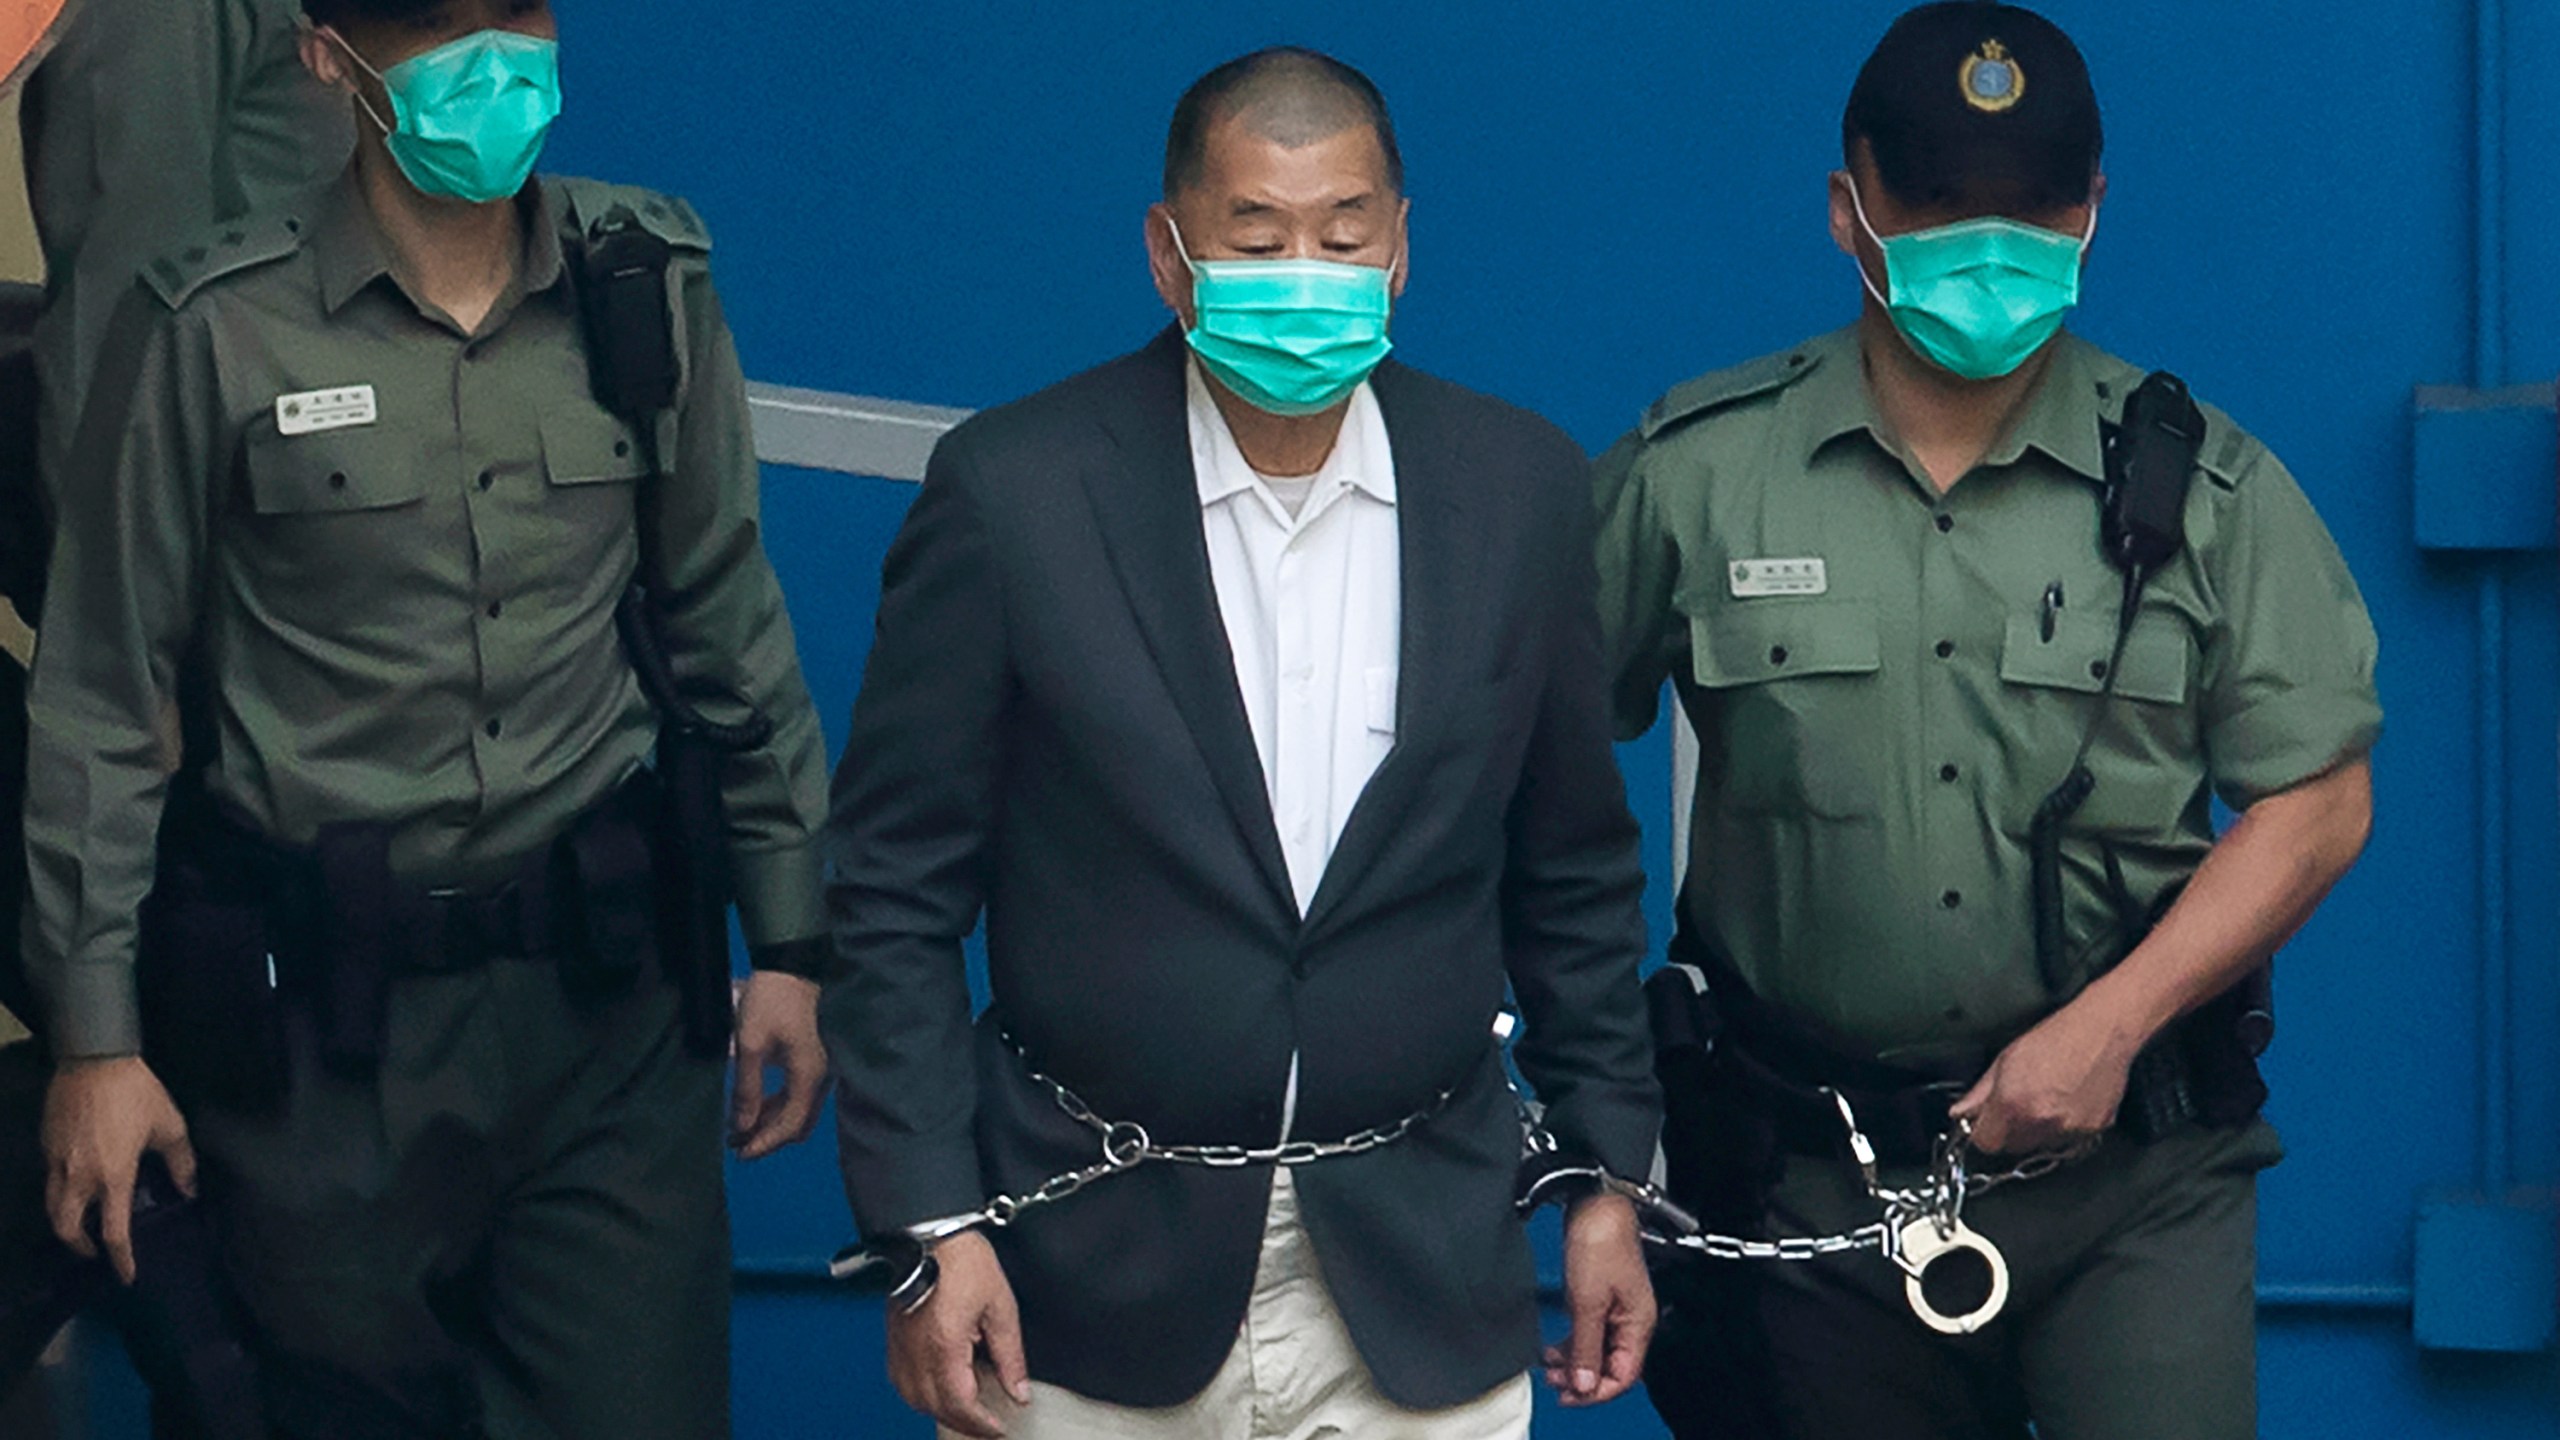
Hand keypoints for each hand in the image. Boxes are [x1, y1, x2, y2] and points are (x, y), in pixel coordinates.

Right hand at [44, 1056, 196, 1283]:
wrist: (94, 1059)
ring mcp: (57, 1161)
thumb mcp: (170, 1126)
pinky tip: (77, 1186)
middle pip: (67, 1228)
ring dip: (66, 1223)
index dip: (121, 1258)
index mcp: (113, 1175)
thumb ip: (181, 1163)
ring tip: (83, 1223)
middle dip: (80, 1247)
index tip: (127, 1275)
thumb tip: (189, 1190)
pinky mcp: (46, 1146)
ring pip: (52, 1207)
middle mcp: (79, 1175)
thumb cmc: (137, 1092)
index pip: (114, 1230)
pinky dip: (61, 1194)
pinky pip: (50, 1180)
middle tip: (96, 1250)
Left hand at [729, 972, 827, 1159]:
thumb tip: (742, 1126)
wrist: (790, 968)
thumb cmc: (769, 1002)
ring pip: (799, 1111)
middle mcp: (819, 1078)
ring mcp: (818, 1070)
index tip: (739, 1153)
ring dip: (772, 1123)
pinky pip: (797, 1096)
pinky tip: (755, 1104)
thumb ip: (747, 1088)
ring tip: (740, 1125)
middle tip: (737, 1143)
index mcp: (808, 1075)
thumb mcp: (750, 1044)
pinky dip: (777, 1106)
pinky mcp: (811, 1062)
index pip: (789, 1125)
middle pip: (798, 1124)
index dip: (764, 1143)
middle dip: (769, 1138)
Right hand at [886, 1231, 1028, 1438]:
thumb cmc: (963, 1260)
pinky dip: (919, 1395)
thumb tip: (1018, 1391)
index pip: (960, 1404)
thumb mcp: (1001, 1307)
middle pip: (936, 1408)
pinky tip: (937, 1390)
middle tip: (987, 1427)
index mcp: (944, 1345)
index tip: (998, 1429)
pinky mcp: (893, 1337)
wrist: (931, 1233)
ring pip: (913, 1399)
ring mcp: (900, 1345)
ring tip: (965, 1412)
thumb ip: (1010, 1356)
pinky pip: (900, 1381)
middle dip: (963, 1423)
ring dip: (940, 1412)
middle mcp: (916, 1352)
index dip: (981, 1424)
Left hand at [1543, 1193, 1654, 1406]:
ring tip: (1550, 1369)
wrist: (1594, 1202)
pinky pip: (1589, 1332)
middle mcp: (1631, 1318)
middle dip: (1582, 1379)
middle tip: (1554, 1383)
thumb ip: (1586, 1345)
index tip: (1568, 1395)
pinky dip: (1573, 1344)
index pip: (1623, 1375)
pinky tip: (1555, 1349)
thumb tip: (1584, 1383)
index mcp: (1639, 1323)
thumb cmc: (1601, 1240)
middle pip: (1610, 1365)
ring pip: (1597, 1350)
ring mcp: (1615, 1307)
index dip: (1595, 1391)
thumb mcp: (1588, 1301)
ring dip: (1575, 1363)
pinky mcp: (1600, 1296)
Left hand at [1950, 997, 2144, 1154]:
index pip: (1986, 1143)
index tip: (1987, 1123)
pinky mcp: (2095, 1130)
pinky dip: (2066, 1128)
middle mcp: (2041, 1121)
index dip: (1984, 1133)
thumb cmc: (2056, 1037)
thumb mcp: (2006, 1059)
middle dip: (2010, 1131)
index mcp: (2013, 1104)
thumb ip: (1980, 1092)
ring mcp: (2071, 1129)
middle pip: (2014, 1147)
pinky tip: (2068, 1101)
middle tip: (2019, 1104)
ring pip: (2043, 1146)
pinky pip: (2071, 1141)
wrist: (2102, 1031)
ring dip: (2039, 1131)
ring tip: (2047, 1098)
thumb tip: (1961, 1112)